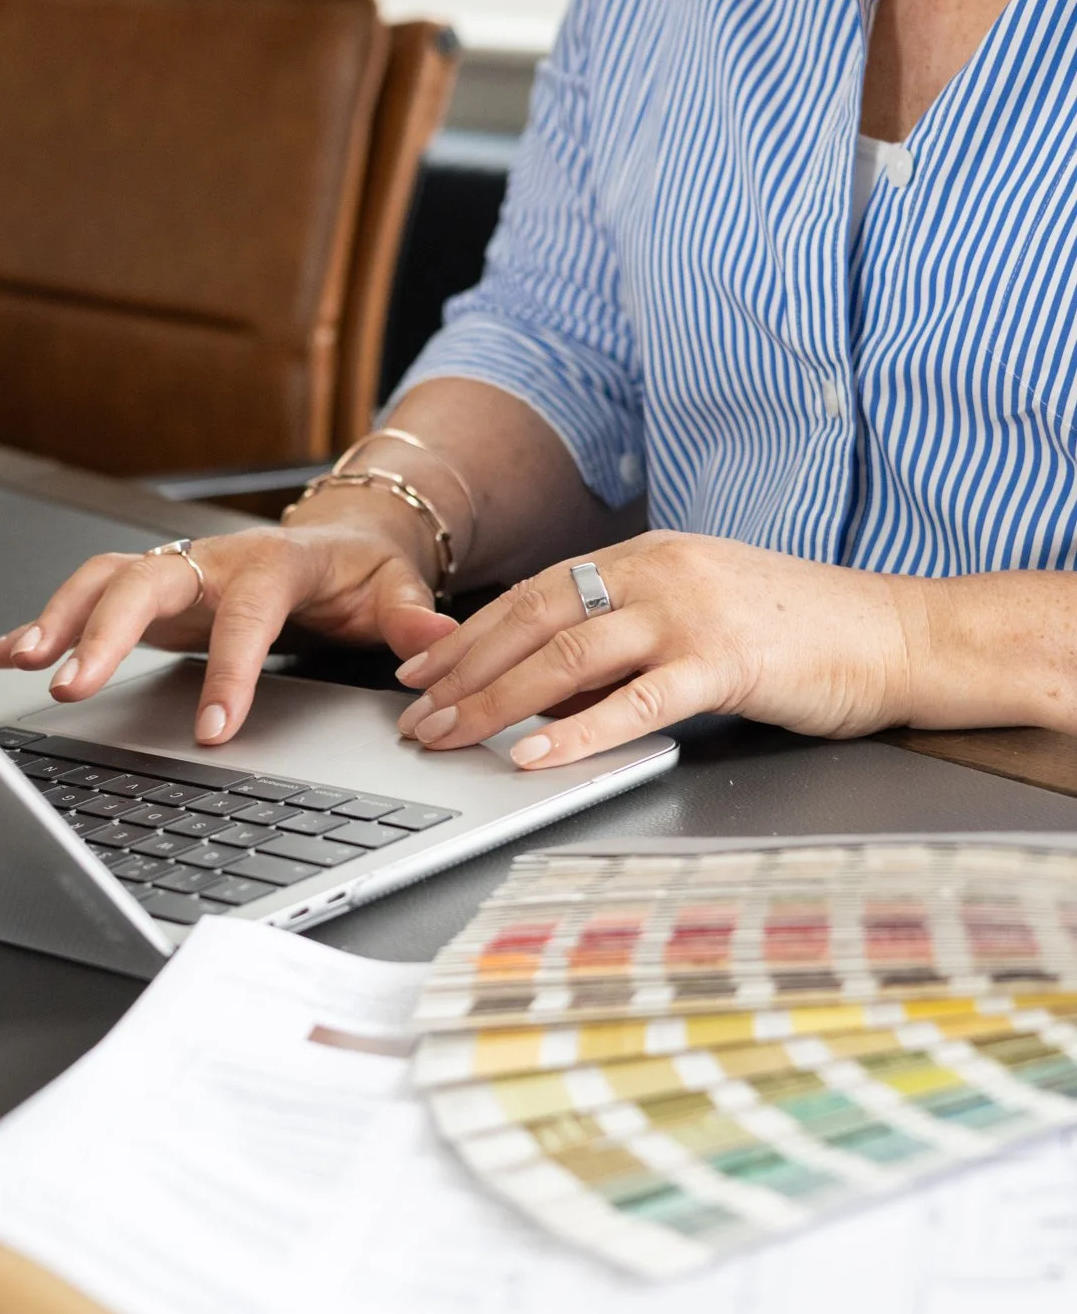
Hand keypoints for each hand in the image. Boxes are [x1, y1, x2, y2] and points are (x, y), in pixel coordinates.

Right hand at [0, 515, 457, 742]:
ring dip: (59, 618)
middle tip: (73, 685)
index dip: (229, 670)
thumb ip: (411, 619)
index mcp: (273, 564)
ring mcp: (175, 571)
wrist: (337, 537)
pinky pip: (87, 598)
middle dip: (105, 632)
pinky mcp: (150, 590)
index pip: (246, 615)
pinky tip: (2, 652)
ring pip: (103, 581)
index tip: (213, 729)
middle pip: (146, 580)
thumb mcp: (396, 590)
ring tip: (22, 661)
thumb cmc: (361, 570)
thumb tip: (434, 644)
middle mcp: (212, 559)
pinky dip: (41, 622)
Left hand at [394, 531, 916, 765]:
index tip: (420, 671)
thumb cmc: (798, 634)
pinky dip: (576, 731)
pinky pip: (635, 702)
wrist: (901, 635)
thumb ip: (623, 638)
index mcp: (646, 557)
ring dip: (496, 700)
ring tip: (449, 736)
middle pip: (533, 620)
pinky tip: (533, 756)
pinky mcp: (727, 661)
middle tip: (413, 715)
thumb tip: (543, 681)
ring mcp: (692, 613)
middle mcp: (659, 572)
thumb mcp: (694, 617)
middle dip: (462, 672)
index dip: (468, 635)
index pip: (533, 594)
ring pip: (567, 654)